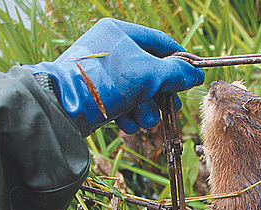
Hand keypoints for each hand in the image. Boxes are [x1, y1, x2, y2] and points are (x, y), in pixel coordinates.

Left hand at [25, 18, 203, 135]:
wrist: (63, 108)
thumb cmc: (106, 83)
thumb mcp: (149, 74)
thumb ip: (176, 74)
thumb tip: (197, 75)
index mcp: (121, 33)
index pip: (161, 42)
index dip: (180, 61)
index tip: (192, 78)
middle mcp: (111, 50)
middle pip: (151, 71)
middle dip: (161, 95)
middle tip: (171, 108)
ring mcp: (103, 74)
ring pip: (138, 92)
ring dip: (147, 110)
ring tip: (145, 120)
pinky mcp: (97, 95)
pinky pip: (122, 104)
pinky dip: (128, 116)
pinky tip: (127, 124)